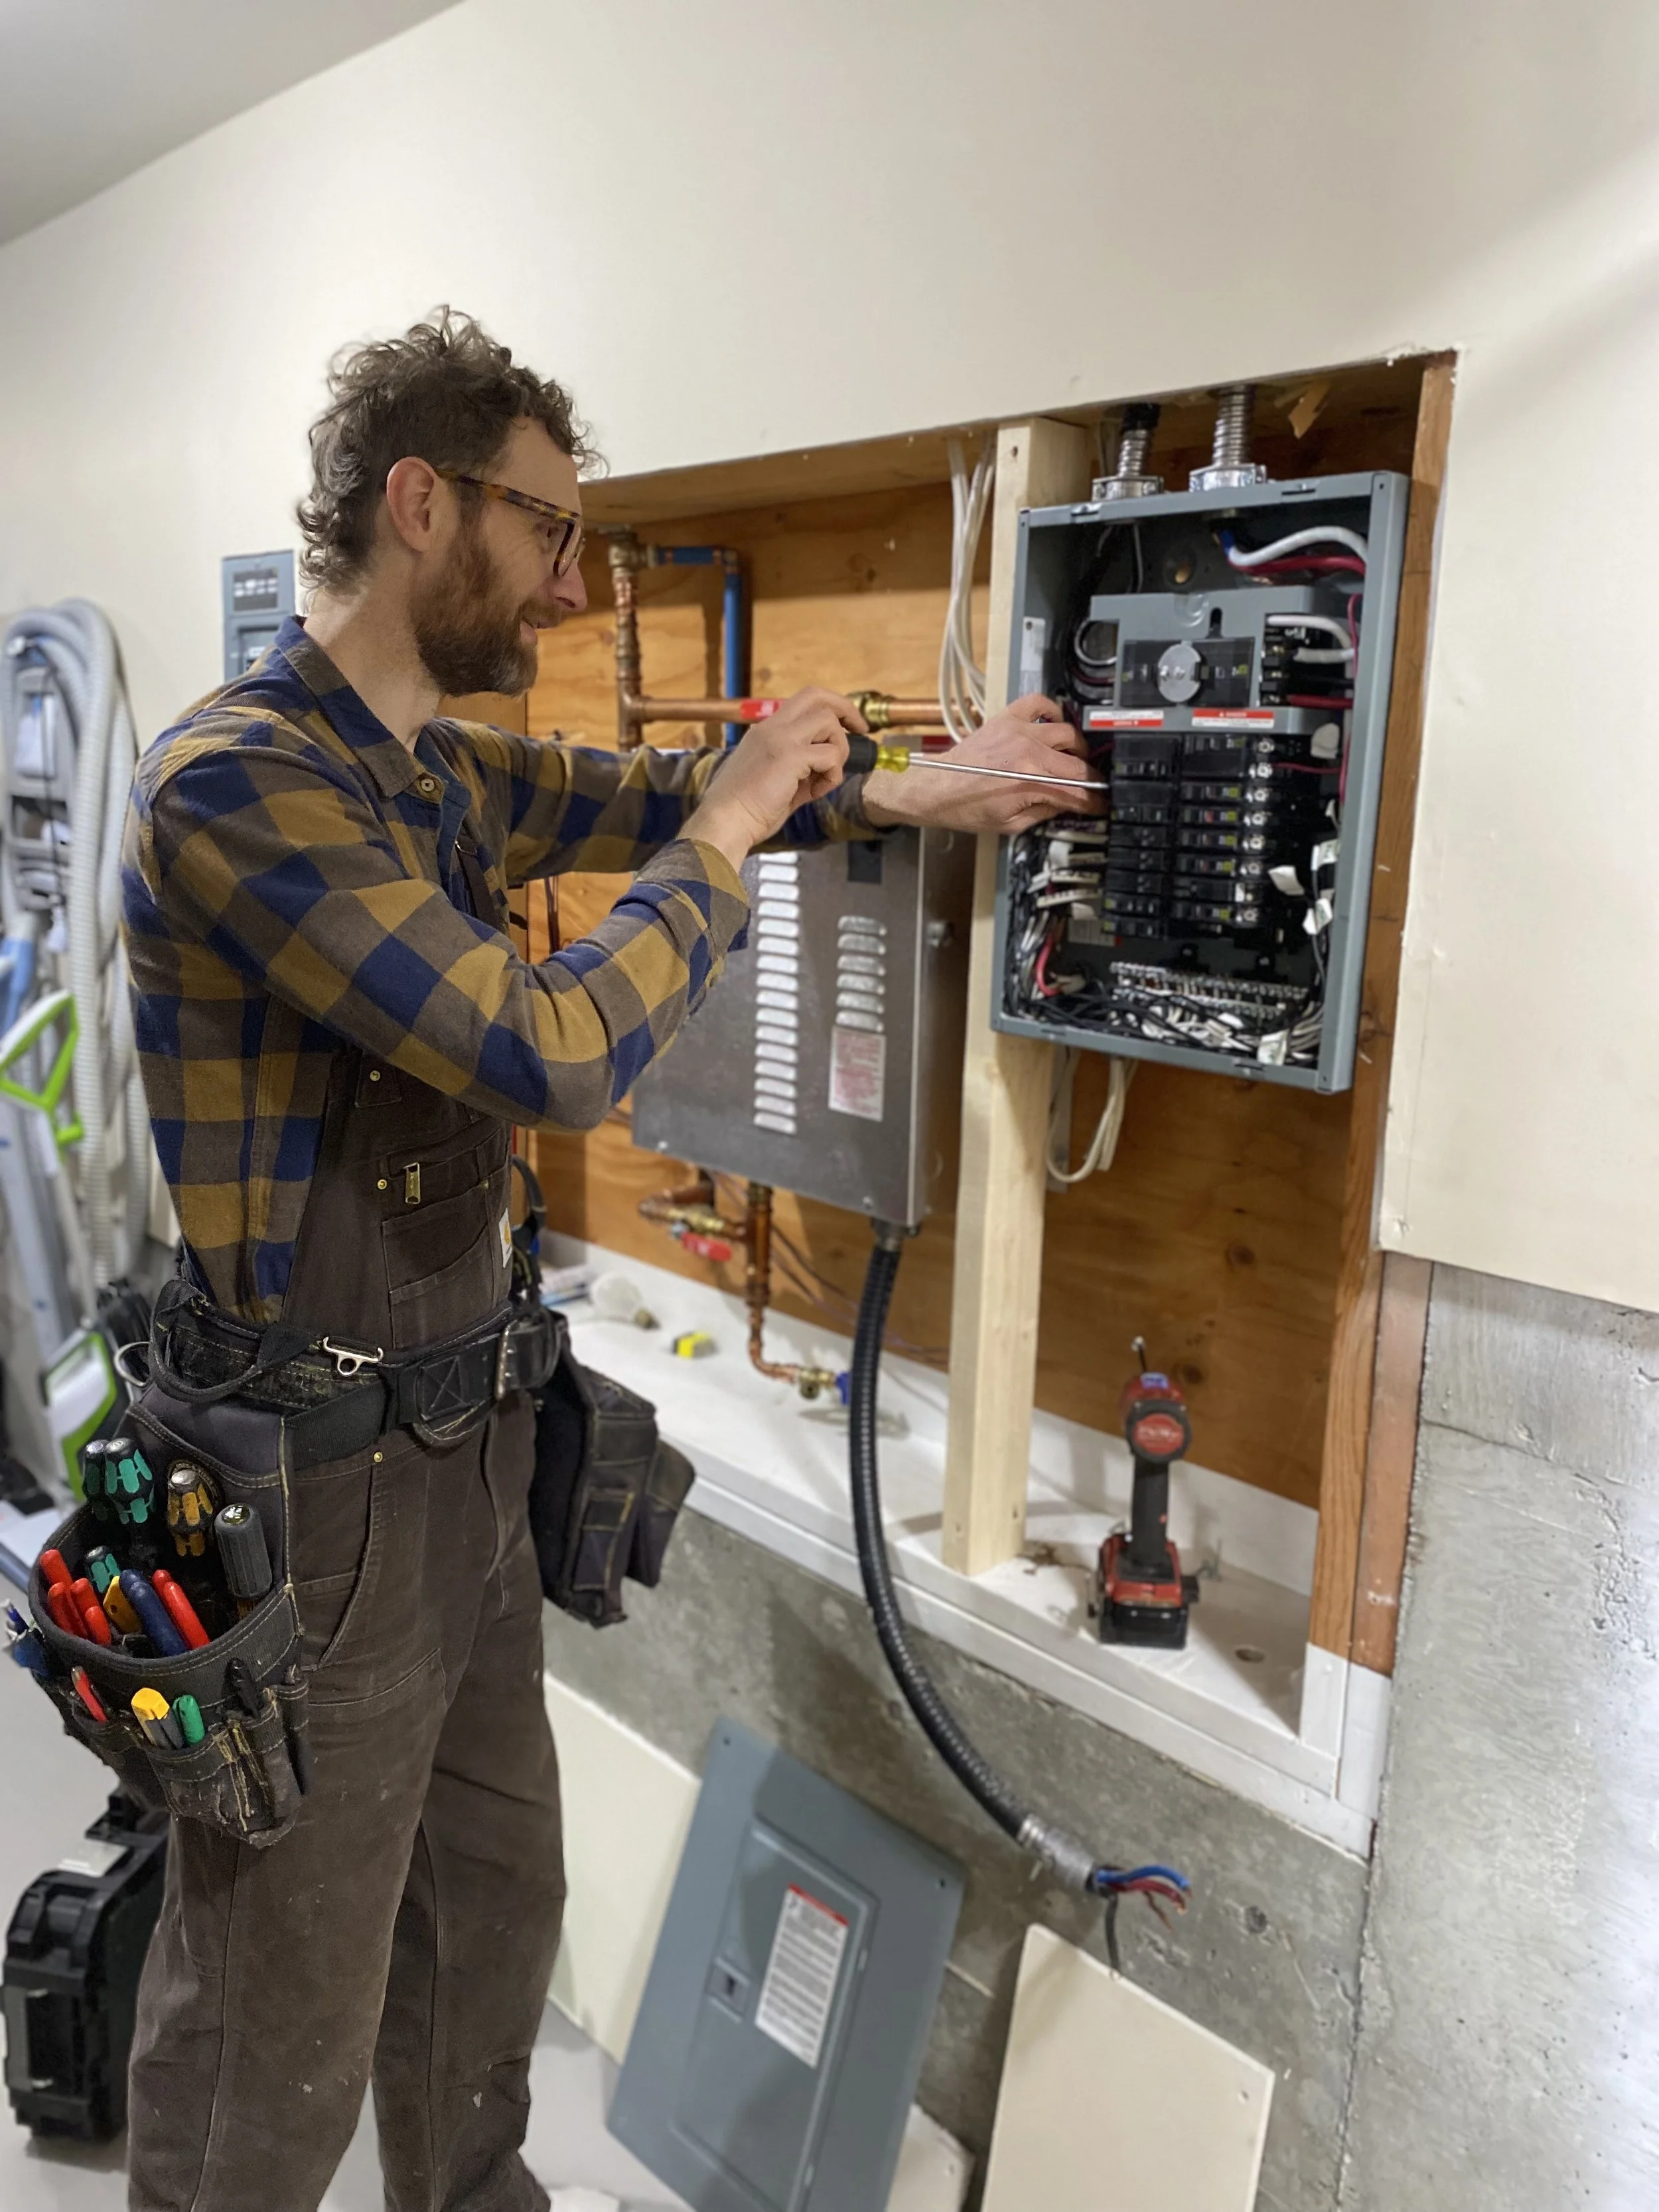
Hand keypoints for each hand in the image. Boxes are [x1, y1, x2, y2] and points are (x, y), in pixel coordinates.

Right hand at [684, 687, 865, 870]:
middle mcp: (772, 727)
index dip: (832, 708)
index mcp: (766, 731)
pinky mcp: (789, 756)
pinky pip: (830, 756)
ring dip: (838, 751)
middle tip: (861, 731)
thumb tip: (829, 765)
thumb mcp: (776, 778)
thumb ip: (801, 766)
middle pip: (817, 696)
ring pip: (828, 722)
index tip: (849, 726)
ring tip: (825, 779)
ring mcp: (780, 739)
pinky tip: (816, 792)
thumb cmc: (745, 809)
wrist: (725, 822)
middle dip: (846, 710)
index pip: (804, 701)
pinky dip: (832, 775)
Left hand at [861, 695, 1103, 833]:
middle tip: (1091, 786)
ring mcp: (1019, 730)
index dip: (1096, 801)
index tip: (1104, 805)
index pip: (1078, 791)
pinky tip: (1052, 727)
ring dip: (1076, 748)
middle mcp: (1029, 751)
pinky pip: (1040, 703)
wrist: (935, 787)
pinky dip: (1051, 712)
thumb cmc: (966, 809)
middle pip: (1079, 763)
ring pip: (1068, 732)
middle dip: (1091, 778)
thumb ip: (1047, 811)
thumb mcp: (1011, 825)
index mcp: (1031, 781)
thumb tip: (1071, 804)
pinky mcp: (1007, 718)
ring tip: (1072, 760)